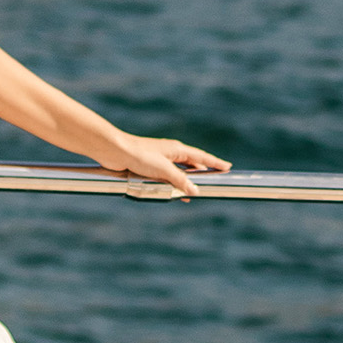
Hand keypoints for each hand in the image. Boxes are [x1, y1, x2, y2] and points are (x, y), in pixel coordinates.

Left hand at [101, 132, 229, 199]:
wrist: (115, 151)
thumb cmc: (139, 155)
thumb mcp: (164, 169)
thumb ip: (180, 180)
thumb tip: (195, 191)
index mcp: (177, 149)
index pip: (201, 156)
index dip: (215, 162)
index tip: (227, 166)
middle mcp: (170, 152)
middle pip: (191, 164)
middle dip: (202, 173)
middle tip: (214, 180)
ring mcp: (160, 159)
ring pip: (179, 171)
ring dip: (187, 181)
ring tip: (195, 192)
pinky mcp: (150, 166)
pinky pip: (168, 176)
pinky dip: (174, 184)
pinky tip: (174, 193)